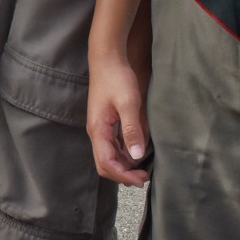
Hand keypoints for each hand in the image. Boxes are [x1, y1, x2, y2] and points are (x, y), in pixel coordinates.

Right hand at [87, 55, 150, 186]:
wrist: (107, 59)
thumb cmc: (117, 78)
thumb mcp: (128, 103)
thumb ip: (132, 130)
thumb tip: (137, 156)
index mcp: (98, 130)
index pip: (106, 163)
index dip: (123, 175)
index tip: (141, 179)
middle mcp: (96, 132)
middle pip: (104, 164)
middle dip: (122, 175)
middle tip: (143, 177)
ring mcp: (99, 128)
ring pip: (108, 156)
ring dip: (123, 166)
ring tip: (142, 168)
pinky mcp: (105, 123)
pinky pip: (111, 147)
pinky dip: (123, 155)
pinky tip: (136, 152)